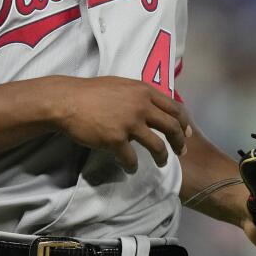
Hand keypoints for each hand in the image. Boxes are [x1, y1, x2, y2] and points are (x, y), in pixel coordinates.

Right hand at [42, 76, 189, 172]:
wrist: (67, 101)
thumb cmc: (91, 92)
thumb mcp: (122, 85)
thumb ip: (139, 95)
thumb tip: (153, 106)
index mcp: (144, 91)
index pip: (175, 108)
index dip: (184, 123)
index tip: (187, 133)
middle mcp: (141, 106)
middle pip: (172, 127)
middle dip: (179, 142)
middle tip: (180, 151)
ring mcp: (129, 123)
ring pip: (157, 146)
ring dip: (162, 157)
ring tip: (162, 163)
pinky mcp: (116, 140)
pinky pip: (132, 159)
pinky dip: (133, 166)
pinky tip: (131, 169)